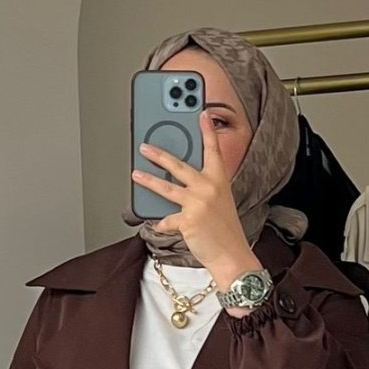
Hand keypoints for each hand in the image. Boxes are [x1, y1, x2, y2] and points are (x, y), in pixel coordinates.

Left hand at [131, 109, 256, 284]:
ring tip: (136, 175)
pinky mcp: (188, 221)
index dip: (207, 130)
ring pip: (166, 188)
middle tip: (145, 147)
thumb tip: (180, 181)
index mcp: (219, 180)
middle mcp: (209, 188)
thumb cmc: (226, 231)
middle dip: (159, 155)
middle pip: (179, 166)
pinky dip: (161, 223)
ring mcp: (198, 203)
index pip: (213, 150)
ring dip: (148, 180)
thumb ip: (205, 187)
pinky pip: (167, 220)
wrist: (232, 255)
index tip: (202, 113)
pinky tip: (156, 223)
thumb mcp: (221, 202)